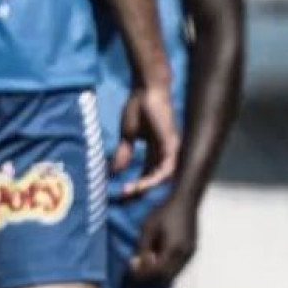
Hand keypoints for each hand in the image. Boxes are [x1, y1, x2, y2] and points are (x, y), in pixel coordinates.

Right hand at [114, 82, 179, 196]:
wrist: (146, 90)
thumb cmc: (139, 107)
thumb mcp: (128, 135)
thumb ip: (124, 153)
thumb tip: (115, 170)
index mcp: (156, 149)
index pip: (149, 173)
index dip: (136, 184)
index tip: (121, 191)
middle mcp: (166, 151)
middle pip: (157, 178)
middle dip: (141, 190)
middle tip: (125, 197)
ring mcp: (171, 148)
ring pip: (164, 176)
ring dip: (147, 186)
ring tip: (131, 191)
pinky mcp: (172, 144)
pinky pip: (167, 168)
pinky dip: (155, 178)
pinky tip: (142, 183)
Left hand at [130, 194, 197, 280]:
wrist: (185, 201)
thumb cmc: (164, 212)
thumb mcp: (148, 229)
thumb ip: (143, 248)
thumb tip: (137, 264)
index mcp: (174, 249)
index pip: (158, 271)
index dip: (144, 273)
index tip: (131, 270)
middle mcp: (185, 254)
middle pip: (167, 275)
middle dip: (152, 274)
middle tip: (138, 266)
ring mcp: (191, 252)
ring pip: (175, 271)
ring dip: (160, 270)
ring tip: (147, 259)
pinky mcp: (193, 249)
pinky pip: (180, 264)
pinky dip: (168, 265)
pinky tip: (158, 256)